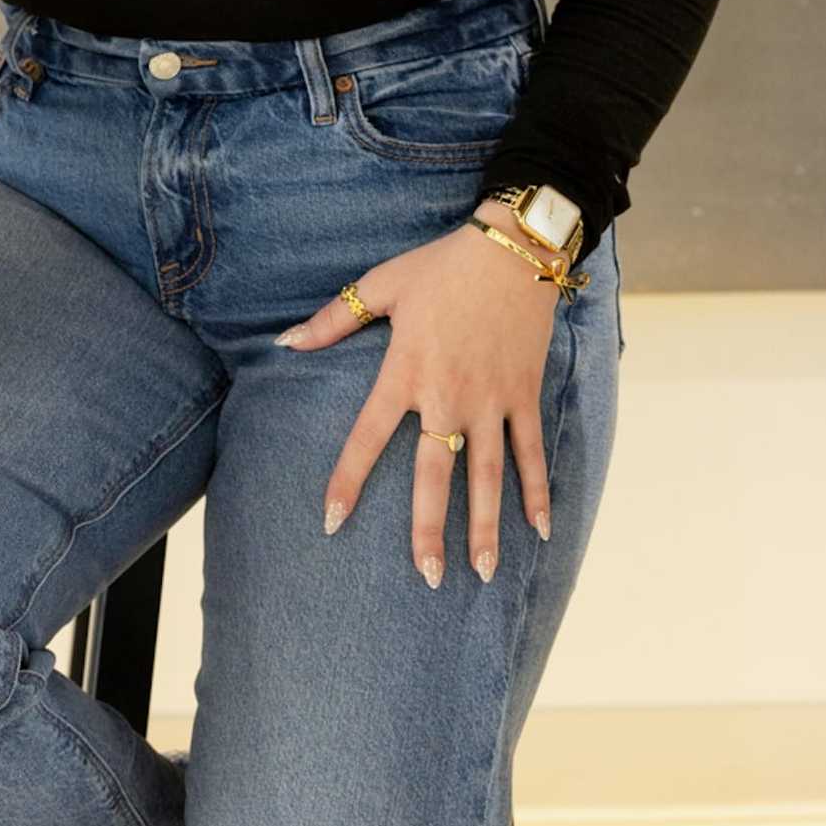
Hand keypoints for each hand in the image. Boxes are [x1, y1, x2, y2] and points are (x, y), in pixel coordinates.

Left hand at [276, 220, 559, 584]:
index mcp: (406, 372)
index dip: (348, 480)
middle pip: (434, 474)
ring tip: (483, 572)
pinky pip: (531, 451)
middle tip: (426, 576)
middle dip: (430, 529)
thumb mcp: (383, 286)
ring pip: (486, 475)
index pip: (368, 437)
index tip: (331, 521)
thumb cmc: (442, 266)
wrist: (513, 248)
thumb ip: (333, 320)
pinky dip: (539, 490)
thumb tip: (286, 343)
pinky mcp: (524, 394)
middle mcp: (449, 395)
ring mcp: (492, 400)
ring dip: (486, 526)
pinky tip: (540, 529)